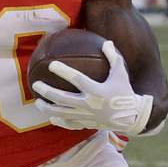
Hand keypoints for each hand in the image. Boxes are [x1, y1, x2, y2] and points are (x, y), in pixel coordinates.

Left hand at [31, 40, 153, 135]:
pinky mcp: (86, 124)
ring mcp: (86, 116)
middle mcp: (89, 104)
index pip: (77, 79)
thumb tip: (106, 41)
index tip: (51, 64)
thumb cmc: (124, 90)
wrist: (131, 116)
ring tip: (37, 102)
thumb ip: (113, 57)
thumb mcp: (121, 73)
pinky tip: (51, 117)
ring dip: (47, 108)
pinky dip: (59, 121)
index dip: (63, 71)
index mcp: (97, 90)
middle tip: (36, 84)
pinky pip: (69, 123)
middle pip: (62, 98)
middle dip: (47, 91)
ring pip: (61, 113)